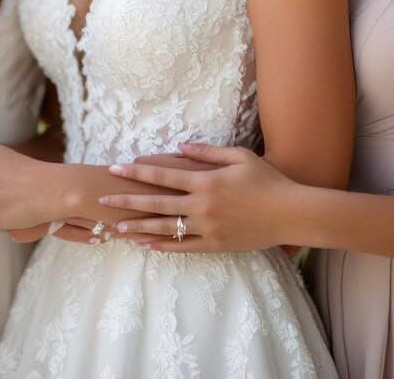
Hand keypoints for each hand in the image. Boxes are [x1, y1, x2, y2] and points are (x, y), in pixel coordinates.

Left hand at [99, 143, 297, 252]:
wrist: (291, 213)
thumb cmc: (267, 180)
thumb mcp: (238, 156)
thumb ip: (207, 152)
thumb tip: (180, 147)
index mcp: (205, 181)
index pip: (162, 175)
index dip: (136, 172)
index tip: (115, 169)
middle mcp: (202, 205)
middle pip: (156, 203)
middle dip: (127, 202)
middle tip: (102, 201)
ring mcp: (208, 228)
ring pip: (165, 228)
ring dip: (138, 227)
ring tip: (116, 228)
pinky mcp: (216, 245)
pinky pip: (184, 247)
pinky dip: (163, 246)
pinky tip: (146, 244)